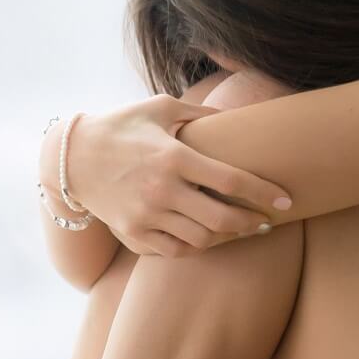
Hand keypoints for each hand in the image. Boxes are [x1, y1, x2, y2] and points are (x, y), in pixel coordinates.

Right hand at [66, 95, 291, 256]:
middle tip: (267, 221)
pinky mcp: (133, 233)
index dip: (264, 192)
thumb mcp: (159, 108)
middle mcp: (161, 189)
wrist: (72, 158)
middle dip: (252, 223)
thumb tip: (237, 116)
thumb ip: (200, 113)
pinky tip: (208, 237)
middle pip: (223, 218)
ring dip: (227, 236)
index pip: (231, 180)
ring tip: (239, 228)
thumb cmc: (121, 126)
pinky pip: (176, 250)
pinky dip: (197, 246)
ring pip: (202, 239)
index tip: (286, 200)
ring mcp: (146, 215)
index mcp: (173, 156)